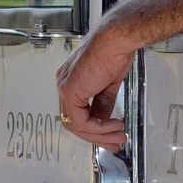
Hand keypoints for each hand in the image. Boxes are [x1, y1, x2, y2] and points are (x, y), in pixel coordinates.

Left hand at [56, 23, 132, 149]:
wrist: (116, 40)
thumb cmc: (114, 52)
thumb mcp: (108, 83)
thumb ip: (103, 103)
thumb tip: (104, 120)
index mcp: (71, 80)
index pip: (76, 112)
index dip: (93, 128)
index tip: (112, 135)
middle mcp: (64, 83)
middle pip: (74, 122)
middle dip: (96, 136)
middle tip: (115, 143)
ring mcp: (65, 88)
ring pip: (76, 125)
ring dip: (99, 135)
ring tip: (119, 136)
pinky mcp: (70, 91)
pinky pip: (81, 121)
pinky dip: (98, 128)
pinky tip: (114, 125)